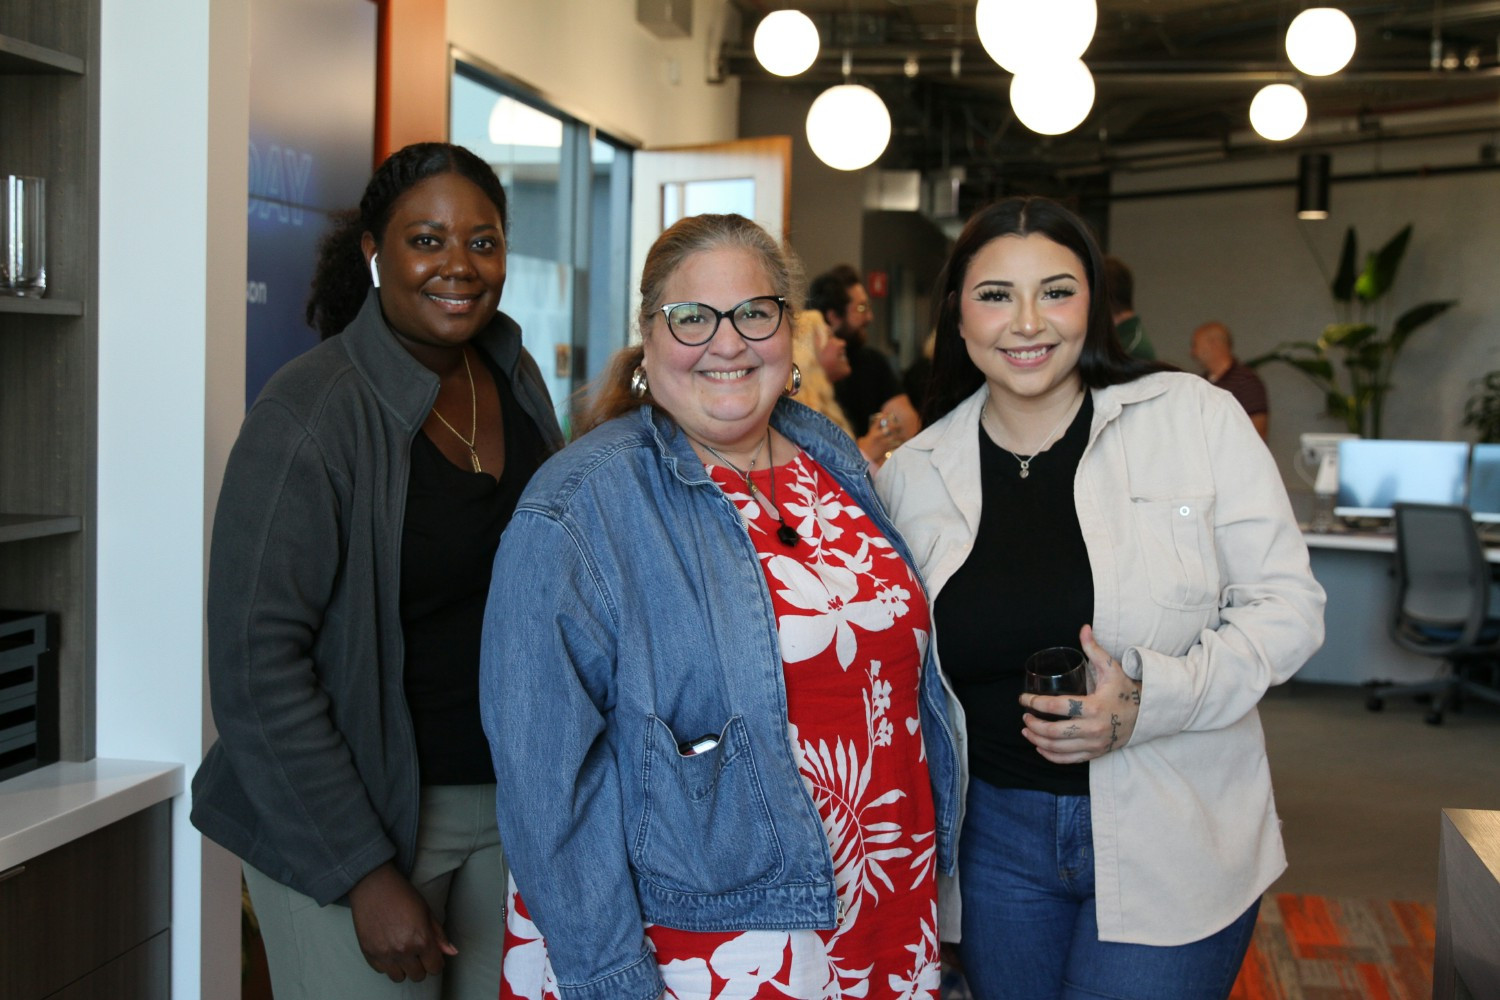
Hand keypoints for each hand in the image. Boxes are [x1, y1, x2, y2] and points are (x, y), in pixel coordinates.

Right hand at [347, 862, 456, 981]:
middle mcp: (403, 951)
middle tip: (417, 951)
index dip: (436, 962)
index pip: (435, 968)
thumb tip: (452, 952)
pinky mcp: (369, 954)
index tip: (432, 955)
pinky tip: (389, 948)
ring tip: (402, 952)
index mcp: (421, 940)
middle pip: (418, 976)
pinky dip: (387, 964)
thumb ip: (439, 935)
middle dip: (421, 965)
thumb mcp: (427, 912)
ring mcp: (384, 954)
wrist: (374, 886)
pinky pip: (382, 971)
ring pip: (399, 977)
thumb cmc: (403, 895)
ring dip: (403, 968)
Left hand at [1019, 624, 1139, 763]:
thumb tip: (1083, 628)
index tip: (1023, 699)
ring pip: (1059, 748)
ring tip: (1027, 730)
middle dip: (1034, 725)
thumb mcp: (1112, 669)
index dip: (1035, 703)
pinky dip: (1051, 755)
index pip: (1057, 707)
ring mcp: (1095, 744)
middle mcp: (1093, 729)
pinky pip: (1069, 760)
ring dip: (1038, 740)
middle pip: (1054, 732)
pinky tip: (1040, 747)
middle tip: (1025, 716)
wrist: (1148, 715)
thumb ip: (1094, 649)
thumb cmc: (1126, 690)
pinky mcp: (1096, 753)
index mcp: (1094, 707)